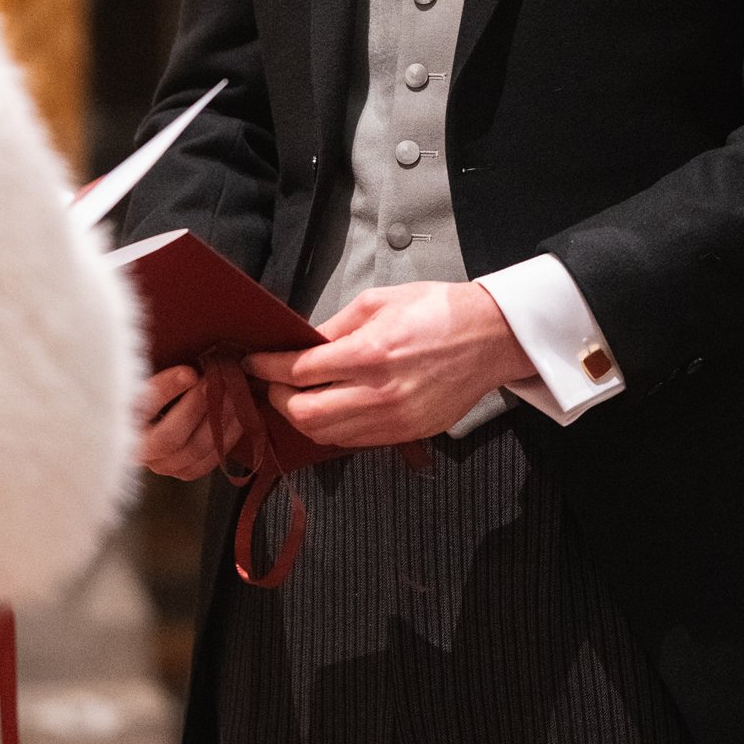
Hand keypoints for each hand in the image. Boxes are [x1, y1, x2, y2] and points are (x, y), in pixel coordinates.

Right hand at [136, 364, 244, 480]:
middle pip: (170, 437)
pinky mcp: (184, 471)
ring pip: (195, 449)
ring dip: (218, 419)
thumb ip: (160, 376)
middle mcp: (141, 452)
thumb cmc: (149, 393)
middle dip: (197, 406)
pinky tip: (239, 415)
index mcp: (122, 424)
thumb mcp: (145, 379)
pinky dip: (227, 436)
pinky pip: (210, 459)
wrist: (153, 423)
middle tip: (216, 380)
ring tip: (231, 393)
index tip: (189, 372)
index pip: (140, 408)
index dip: (166, 389)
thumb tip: (188, 370)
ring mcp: (163, 466)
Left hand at [246, 282, 534, 448]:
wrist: (489, 338)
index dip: (268, 367)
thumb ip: (335, 328)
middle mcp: (380, 394)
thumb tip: (302, 345)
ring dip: (302, 417)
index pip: (300, 372)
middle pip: (304, 415)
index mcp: (371, 353)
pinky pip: (355, 441)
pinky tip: (330, 407)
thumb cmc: (438, 311)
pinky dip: (333, 427)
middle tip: (271, 381)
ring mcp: (394, 420)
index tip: (254, 362)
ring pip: (326, 435)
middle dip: (277, 398)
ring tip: (295, 396)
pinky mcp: (407, 434)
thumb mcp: (379, 302)